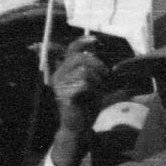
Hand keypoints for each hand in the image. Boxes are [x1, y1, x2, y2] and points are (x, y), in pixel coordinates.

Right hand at [49, 36, 109, 165]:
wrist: (80, 125)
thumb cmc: (87, 102)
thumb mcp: (92, 81)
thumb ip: (92, 66)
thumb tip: (97, 47)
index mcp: (65, 68)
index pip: (72, 48)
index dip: (84, 41)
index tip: (97, 41)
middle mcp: (59, 74)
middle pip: (81, 58)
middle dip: (98, 65)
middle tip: (105, 75)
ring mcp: (60, 85)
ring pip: (84, 71)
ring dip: (97, 79)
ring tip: (97, 88)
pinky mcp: (64, 96)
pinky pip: (83, 84)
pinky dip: (93, 89)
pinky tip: (92, 95)